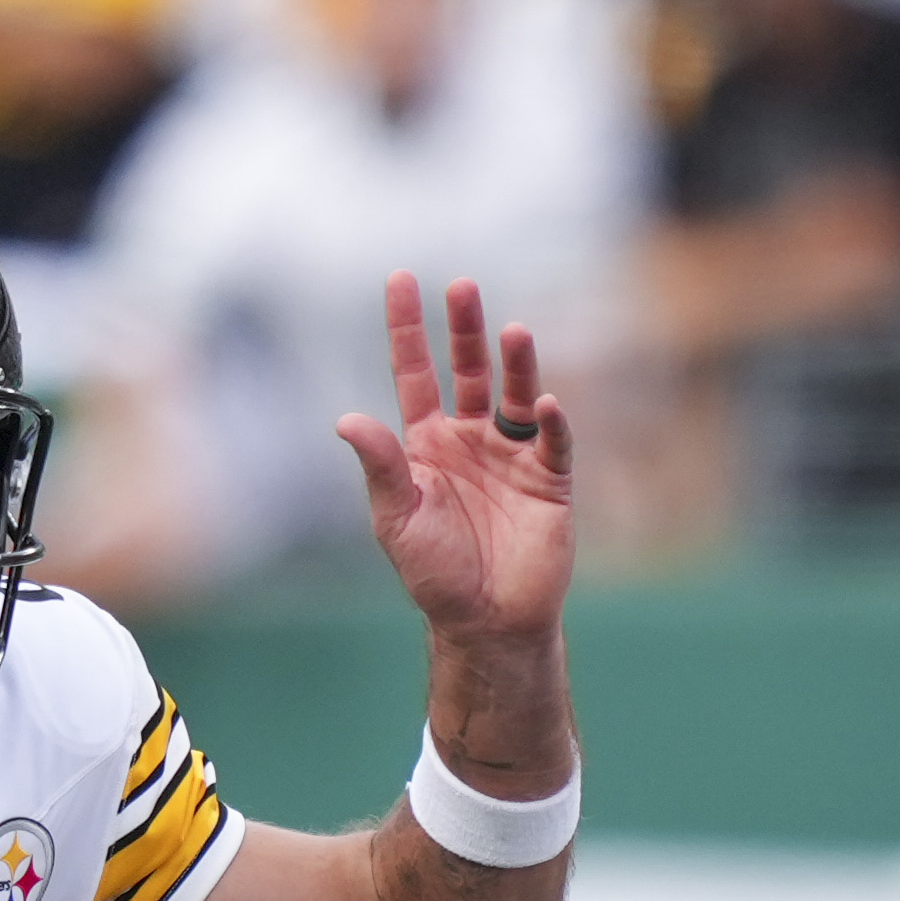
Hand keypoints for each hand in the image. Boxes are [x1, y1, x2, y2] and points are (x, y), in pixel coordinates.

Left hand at [338, 276, 571, 658]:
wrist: (487, 622)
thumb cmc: (436, 573)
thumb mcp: (396, 517)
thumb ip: (380, 466)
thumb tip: (346, 419)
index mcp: (427, 444)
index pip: (415, 373)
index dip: (407, 328)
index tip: (400, 279)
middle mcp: (470, 440)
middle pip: (468, 370)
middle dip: (465, 329)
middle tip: (461, 287)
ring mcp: (512, 457)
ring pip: (515, 396)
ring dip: (515, 364)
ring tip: (512, 331)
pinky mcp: (548, 481)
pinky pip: (553, 443)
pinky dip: (552, 422)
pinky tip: (546, 403)